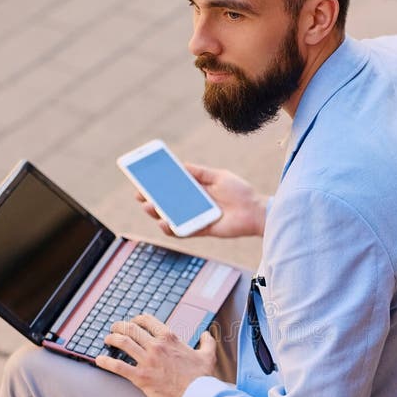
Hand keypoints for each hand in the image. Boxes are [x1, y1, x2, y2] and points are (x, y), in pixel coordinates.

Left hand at [94, 314, 216, 396]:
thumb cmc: (202, 378)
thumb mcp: (208, 355)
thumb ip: (207, 342)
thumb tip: (207, 334)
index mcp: (170, 338)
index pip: (148, 321)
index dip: (137, 319)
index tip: (133, 321)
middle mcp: (156, 346)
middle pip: (131, 329)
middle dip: (120, 326)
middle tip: (114, 328)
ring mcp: (147, 361)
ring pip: (123, 343)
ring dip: (111, 338)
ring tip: (107, 339)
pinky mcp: (141, 377)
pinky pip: (118, 366)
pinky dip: (106, 362)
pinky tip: (99, 360)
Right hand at [136, 163, 268, 238]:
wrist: (256, 211)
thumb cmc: (240, 192)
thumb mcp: (218, 176)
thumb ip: (199, 172)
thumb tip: (179, 165)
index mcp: (196, 190)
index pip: (172, 187)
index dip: (157, 185)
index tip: (143, 180)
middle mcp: (193, 205)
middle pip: (167, 203)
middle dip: (151, 199)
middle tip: (140, 195)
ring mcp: (195, 218)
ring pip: (171, 218)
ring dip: (157, 214)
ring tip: (150, 207)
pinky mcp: (201, 230)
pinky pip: (182, 231)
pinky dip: (172, 228)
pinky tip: (164, 223)